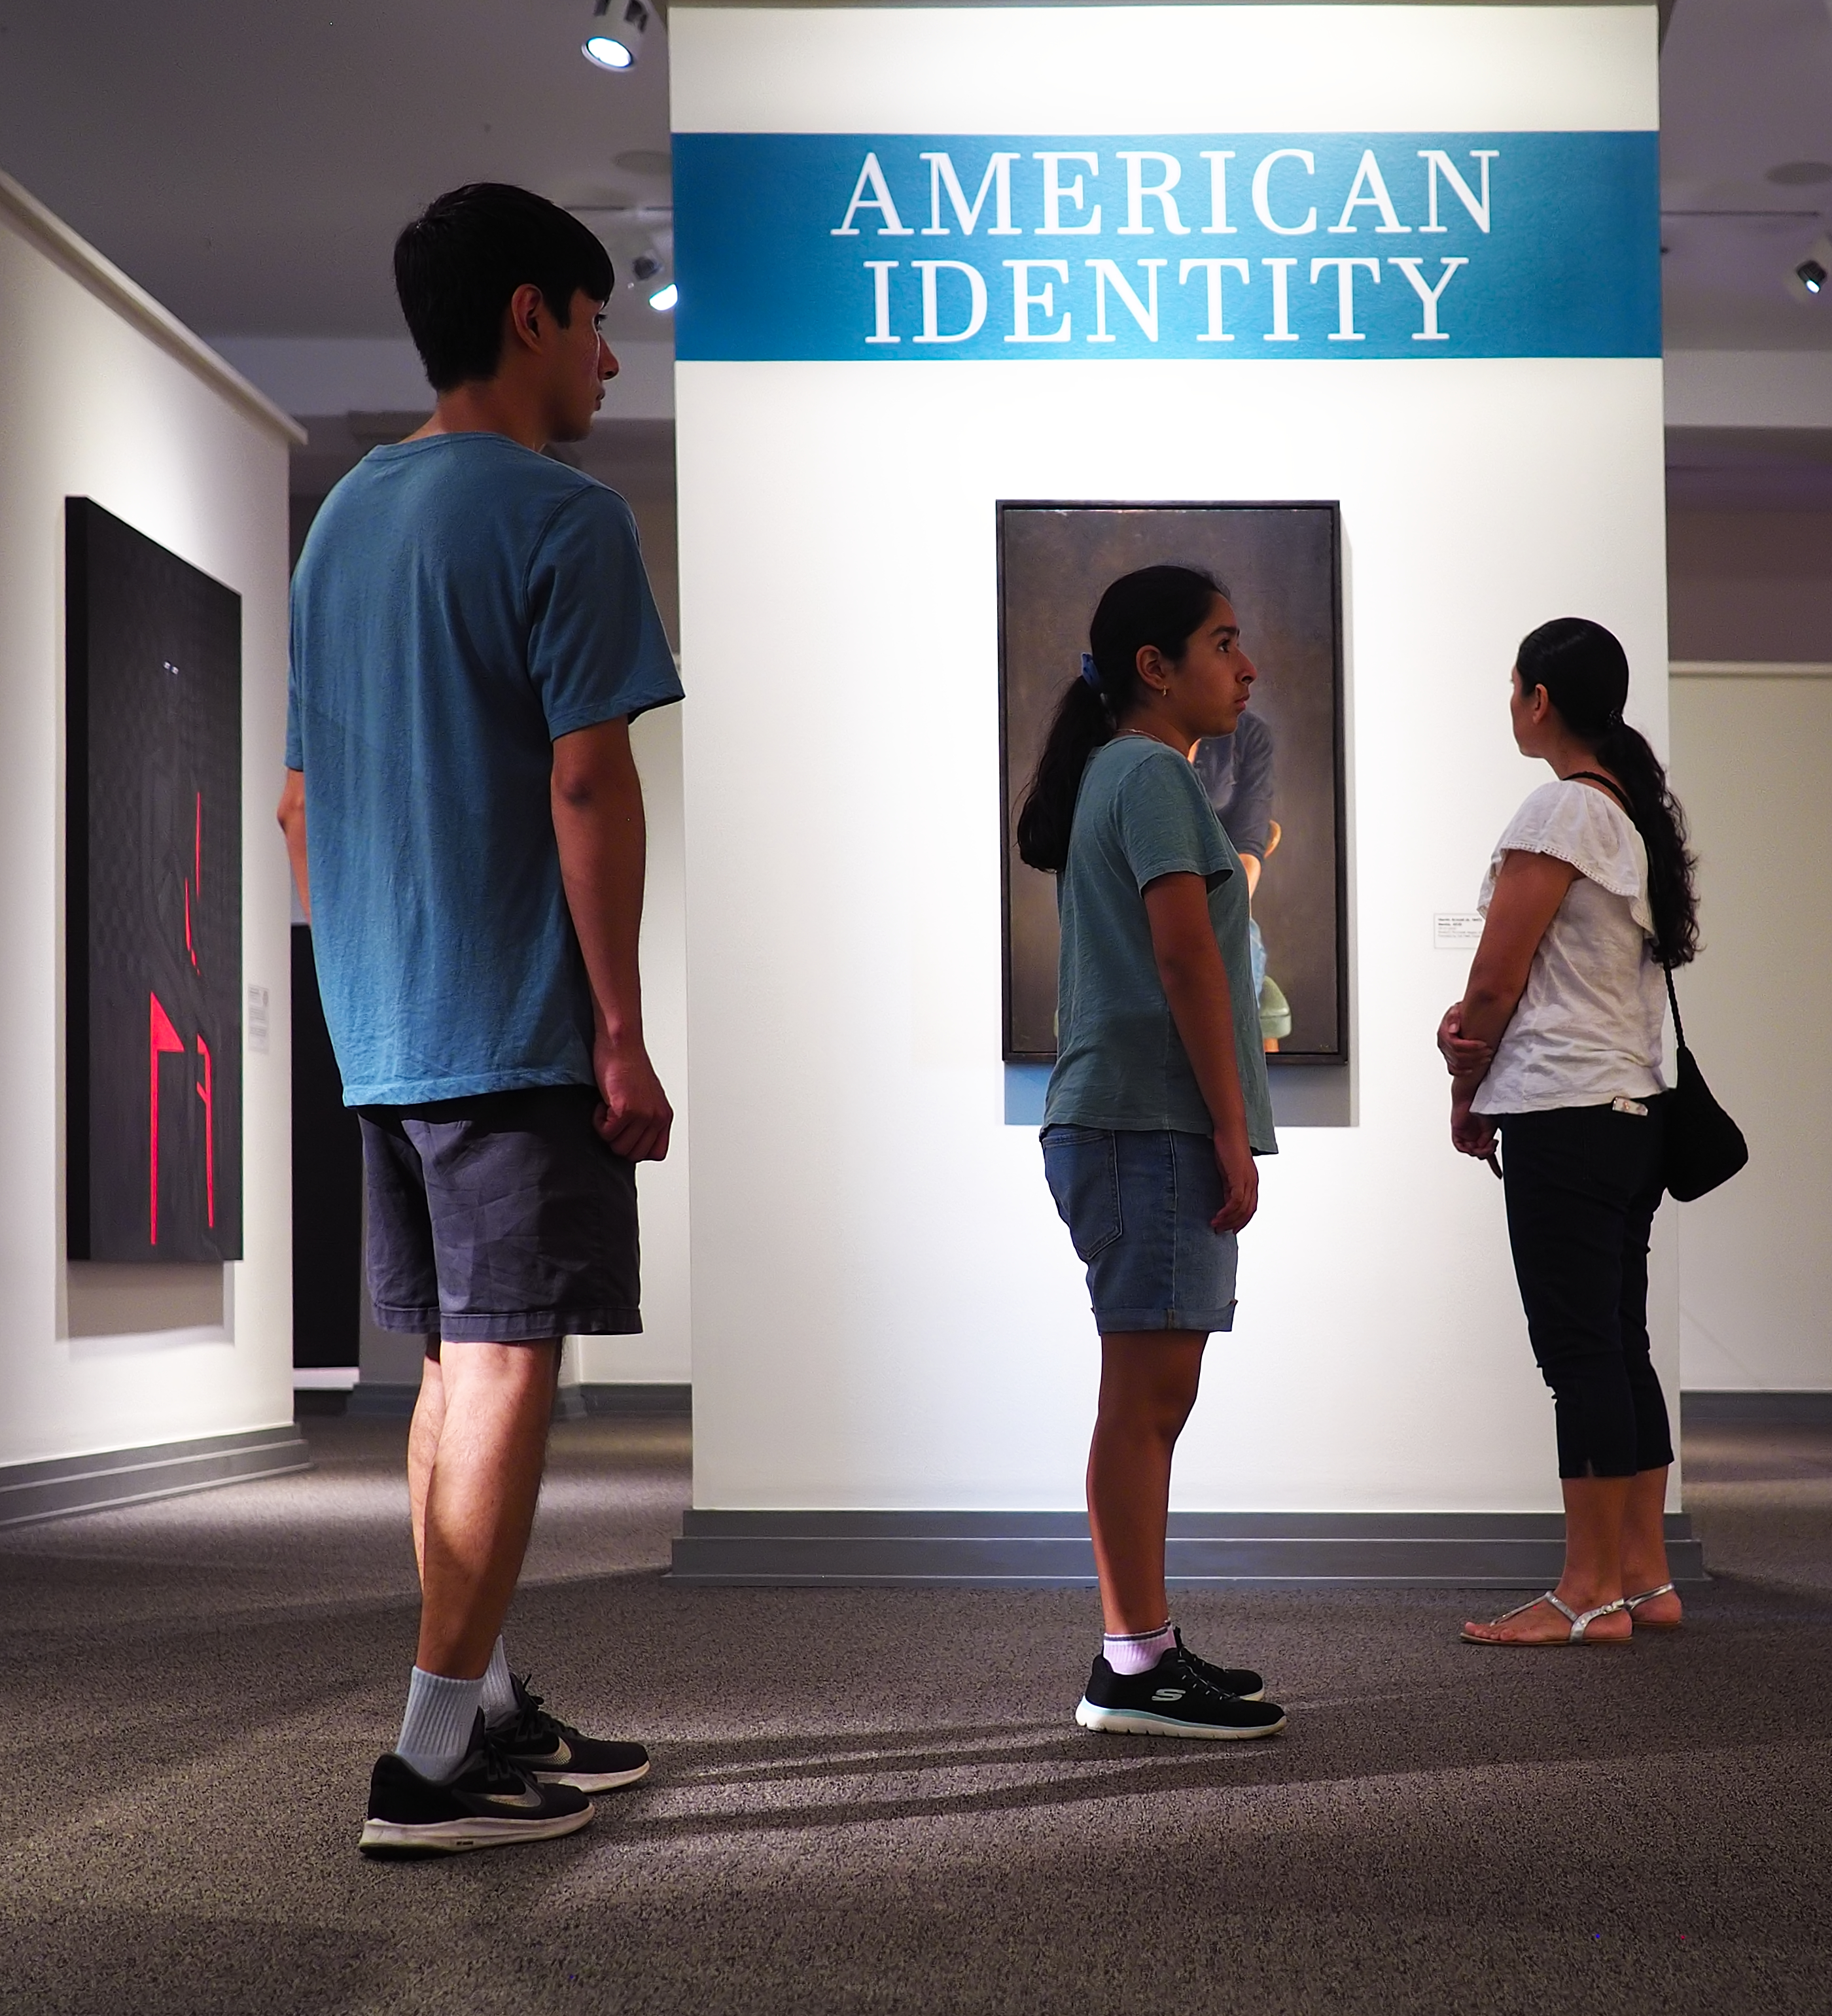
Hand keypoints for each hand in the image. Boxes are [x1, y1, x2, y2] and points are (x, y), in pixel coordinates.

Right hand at [593, 1031, 672, 1161]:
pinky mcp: (626, 1109)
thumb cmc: (628, 1066)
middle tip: (611, 1120)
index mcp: (664, 1116)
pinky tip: (601, 1105)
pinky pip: (606, 1133)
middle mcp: (657, 1117)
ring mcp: (643, 1114)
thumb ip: (646, 1121)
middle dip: (617, 1141)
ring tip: (606, 1110)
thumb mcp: (647, 1098)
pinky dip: (598, 1122)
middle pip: (634, 1155)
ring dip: (606, 1132)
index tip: (625, 1134)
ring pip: (619, 1147)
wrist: (621, 1044)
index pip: (657, 1153)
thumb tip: (632, 1143)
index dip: (636, 1148)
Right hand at [1210, 1128, 1258, 1233]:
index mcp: (1251, 1181)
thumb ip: (1228, 1185)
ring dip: (1228, 1220)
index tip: (1231, 1228)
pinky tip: (1218, 1215)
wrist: (1230, 1129)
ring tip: (1216, 1225)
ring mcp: (1247, 1180)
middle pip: (1248, 1211)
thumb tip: (1225, 1200)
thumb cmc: (1228, 1145)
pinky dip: (1227, 1211)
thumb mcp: (1228, 1170)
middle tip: (1222, 1231)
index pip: (1250, 1207)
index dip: (1242, 1220)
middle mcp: (1252, 1182)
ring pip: (1242, 1209)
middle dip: (1235, 1224)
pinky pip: (1236, 1201)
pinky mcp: (1239, 1178)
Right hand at [1437, 1002, 1492, 1076]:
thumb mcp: (1456, 1010)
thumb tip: (1453, 1029)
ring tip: (1486, 1058)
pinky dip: (1462, 1071)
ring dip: (1473, 1063)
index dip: (1471, 1047)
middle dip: (1475, 1055)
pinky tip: (1472, 1069)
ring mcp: (1446, 1052)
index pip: (1456, 1045)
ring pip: (1457, 1064)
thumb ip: (1454, 1017)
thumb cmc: (1459, 1014)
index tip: (1484, 1044)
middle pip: (1457, 1056)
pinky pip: (1453, 1069)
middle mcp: (1443, 1044)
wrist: (1459, 1017)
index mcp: (1443, 1033)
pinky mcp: (1449, 1058)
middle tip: (1488, 1051)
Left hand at [1450, 1096, 1496, 1162]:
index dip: (1494, 1166)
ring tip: (1487, 1141)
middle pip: (1481, 1154)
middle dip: (1487, 1153)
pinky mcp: (1457, 1134)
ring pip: (1472, 1152)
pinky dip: (1468, 1148)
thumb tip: (1492, 1150)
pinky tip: (1474, 1144)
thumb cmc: (1483, 1107)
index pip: (1489, 1155)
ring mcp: (1465, 1137)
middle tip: (1493, 1145)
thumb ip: (1490, 1139)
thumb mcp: (1492, 1126)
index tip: (1499, 1175)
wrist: (1470, 1097)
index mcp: (1484, 1137)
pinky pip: (1461, 1147)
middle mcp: (1475, 1138)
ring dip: (1480, 1150)